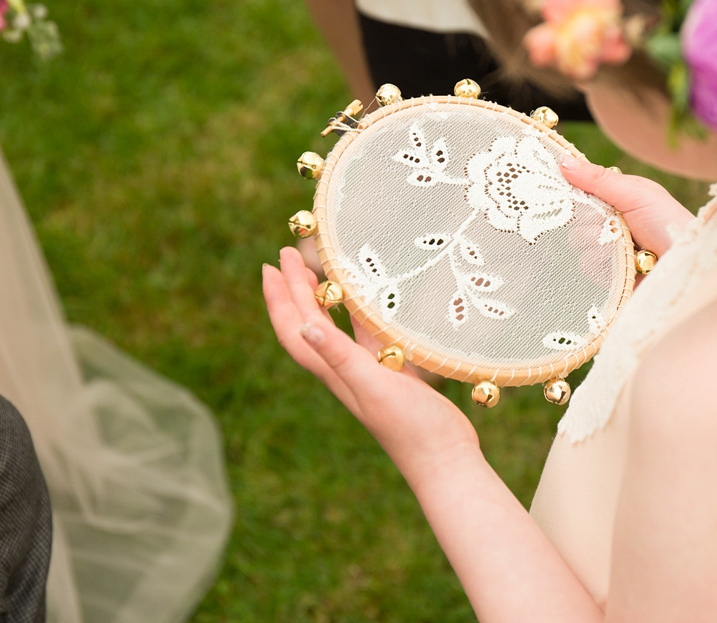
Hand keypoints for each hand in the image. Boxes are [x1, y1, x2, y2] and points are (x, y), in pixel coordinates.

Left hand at [263, 248, 480, 482]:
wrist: (444, 459)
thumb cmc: (410, 427)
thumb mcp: (372, 385)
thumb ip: (340, 356)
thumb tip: (304, 325)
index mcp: (334, 372)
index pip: (295, 329)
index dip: (281, 297)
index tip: (272, 264)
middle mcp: (344, 370)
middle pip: (308, 324)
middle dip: (295, 290)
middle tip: (289, 256)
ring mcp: (368, 372)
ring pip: (336, 328)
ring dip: (323, 299)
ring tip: (319, 271)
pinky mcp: (393, 373)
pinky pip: (367, 335)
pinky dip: (360, 313)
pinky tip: (370, 301)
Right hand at [560, 158, 693, 256]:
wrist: (684, 264)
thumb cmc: (668, 223)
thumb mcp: (635, 193)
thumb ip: (598, 179)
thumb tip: (562, 160)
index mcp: (620, 196)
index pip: (583, 190)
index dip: (575, 193)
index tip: (572, 195)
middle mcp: (613, 220)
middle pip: (577, 219)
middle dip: (592, 224)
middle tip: (615, 225)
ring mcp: (610, 247)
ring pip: (579, 244)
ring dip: (600, 246)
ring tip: (626, 247)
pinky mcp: (610, 272)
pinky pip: (588, 267)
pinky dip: (603, 266)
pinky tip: (624, 264)